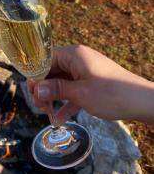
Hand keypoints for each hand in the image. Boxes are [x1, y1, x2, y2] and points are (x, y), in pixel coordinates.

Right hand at [30, 45, 153, 124]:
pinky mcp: (93, 83)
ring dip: (53, 97)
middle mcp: (78, 59)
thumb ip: (56, 89)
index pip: (45, 59)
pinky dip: (66, 102)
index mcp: (74, 54)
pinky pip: (74, 90)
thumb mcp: (80, 93)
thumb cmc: (111, 94)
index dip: (35, 75)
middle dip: (43, 88)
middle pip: (52, 71)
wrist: (143, 102)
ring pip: (62, 82)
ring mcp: (86, 71)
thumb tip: (35, 88)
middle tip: (39, 106)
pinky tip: (59, 119)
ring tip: (46, 112)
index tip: (31, 92)